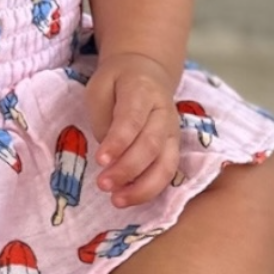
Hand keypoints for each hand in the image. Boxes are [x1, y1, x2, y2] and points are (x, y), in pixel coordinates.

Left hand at [83, 52, 179, 208]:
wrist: (146, 73)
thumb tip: (110, 155)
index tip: (100, 160)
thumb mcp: (99, 88)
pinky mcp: (174, 148)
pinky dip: (150, 189)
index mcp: (142, 91)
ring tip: (117, 200)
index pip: (132, 120)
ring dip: (142, 187)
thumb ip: (103, 119)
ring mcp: (173, 132)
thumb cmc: (117, 83)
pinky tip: (130, 198)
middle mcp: (164, 113)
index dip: (118, 142)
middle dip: (127, 169)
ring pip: (165, 164)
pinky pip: (168, 173)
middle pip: (150, 145)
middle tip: (103, 185)